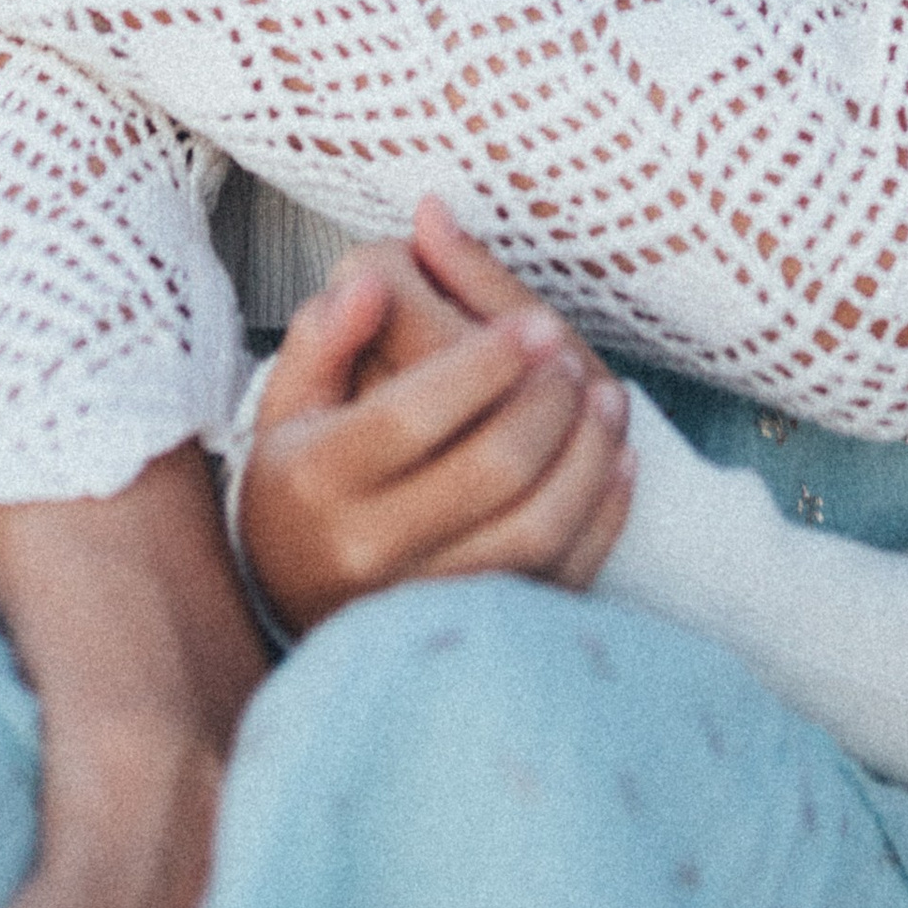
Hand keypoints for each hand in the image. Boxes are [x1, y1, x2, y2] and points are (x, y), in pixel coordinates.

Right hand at [237, 228, 633, 636]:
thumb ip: (325, 334)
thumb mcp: (290, 400)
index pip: (411, 417)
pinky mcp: (474, 625)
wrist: (292, 587)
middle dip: (547, 402)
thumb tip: (369, 282)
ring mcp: (425, 597)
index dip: (483, 365)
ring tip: (605, 397)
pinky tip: (617, 459)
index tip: (534, 324)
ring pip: (536, 527)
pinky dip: (602, 515)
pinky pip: (560, 575)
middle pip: (488, 470)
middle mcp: (368, 547)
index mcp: (317, 478)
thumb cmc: (302, 473)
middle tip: (569, 356)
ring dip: (587, 454)